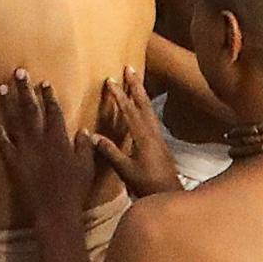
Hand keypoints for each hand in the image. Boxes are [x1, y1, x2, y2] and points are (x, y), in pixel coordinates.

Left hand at [0, 69, 95, 220]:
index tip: (43, 81)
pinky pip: (4, 145)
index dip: (48, 96)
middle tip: (18, 71)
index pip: (53, 111)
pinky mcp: (13, 163)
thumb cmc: (74, 190)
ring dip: (8, 104)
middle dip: (25, 89)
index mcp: (58, 139)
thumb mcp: (86, 167)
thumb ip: (85, 147)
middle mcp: (40, 140)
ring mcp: (24, 150)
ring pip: (14, 122)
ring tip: (2, 87)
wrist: (55, 211)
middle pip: (31, 109)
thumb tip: (83, 130)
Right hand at [90, 74, 182, 199]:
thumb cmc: (147, 184)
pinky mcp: (160, 142)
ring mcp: (158, 137)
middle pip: (144, 103)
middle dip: (136, 85)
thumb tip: (92, 135)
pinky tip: (142, 107)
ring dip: (141, 93)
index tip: (110, 80)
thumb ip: (110, 152)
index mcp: (143, 137)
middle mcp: (153, 132)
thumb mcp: (125, 170)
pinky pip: (151, 117)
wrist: (170, 194)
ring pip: (149, 109)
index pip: (129, 110)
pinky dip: (145, 105)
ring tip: (135, 80)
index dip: (119, 95)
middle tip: (129, 67)